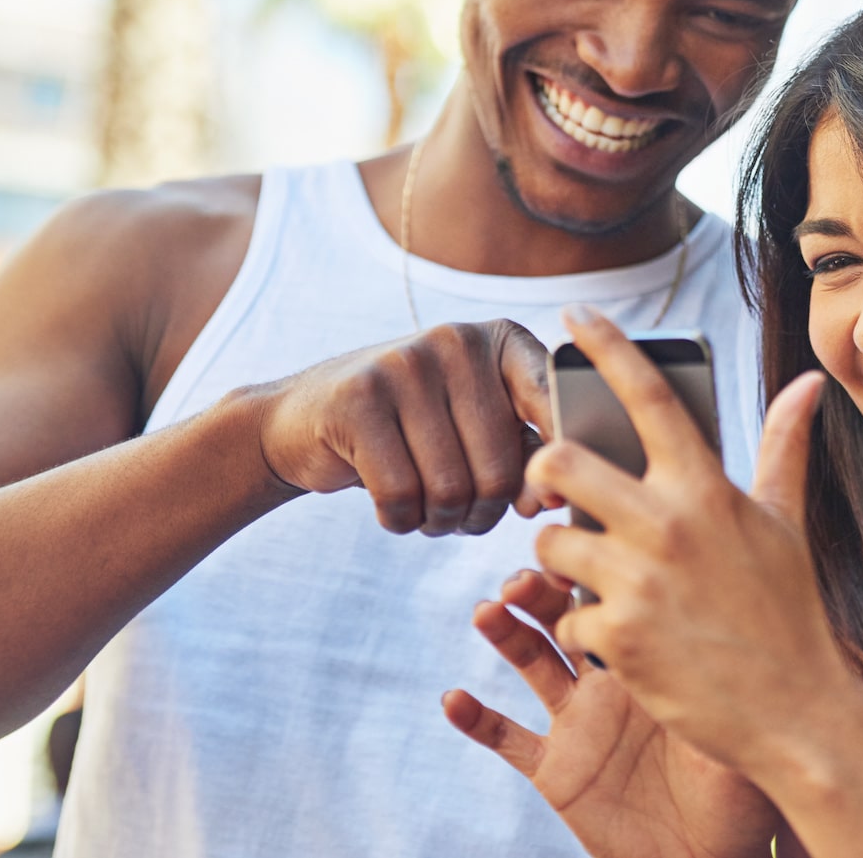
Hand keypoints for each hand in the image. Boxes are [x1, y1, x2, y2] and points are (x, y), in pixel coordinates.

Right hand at [253, 320, 551, 535]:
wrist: (305, 420)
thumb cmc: (411, 431)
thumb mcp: (473, 425)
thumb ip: (522, 451)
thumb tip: (548, 501)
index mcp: (500, 341)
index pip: (551, 402)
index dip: (557, 460)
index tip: (546, 500)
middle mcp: (456, 341)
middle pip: (499, 468)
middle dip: (483, 513)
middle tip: (463, 517)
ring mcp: (404, 364)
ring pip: (451, 488)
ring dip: (442, 522)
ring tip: (428, 511)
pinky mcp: (358, 398)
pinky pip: (401, 494)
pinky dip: (400, 520)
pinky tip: (393, 509)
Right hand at [444, 570, 778, 857]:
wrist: (713, 857)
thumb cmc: (744, 792)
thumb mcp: (748, 722)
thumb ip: (735, 673)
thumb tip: (754, 613)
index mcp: (654, 657)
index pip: (616, 594)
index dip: (592, 564)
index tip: (582, 534)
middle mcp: (610, 680)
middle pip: (564, 614)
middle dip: (541, 587)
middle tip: (527, 572)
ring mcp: (579, 723)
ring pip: (531, 661)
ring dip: (504, 633)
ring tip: (489, 610)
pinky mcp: (556, 769)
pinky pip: (508, 740)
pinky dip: (476, 720)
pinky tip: (454, 698)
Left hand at [527, 307, 855, 778]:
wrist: (797, 714)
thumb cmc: (790, 615)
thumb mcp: (787, 525)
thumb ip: (785, 448)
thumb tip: (806, 383)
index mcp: (707, 488)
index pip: (648, 397)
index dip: (606, 347)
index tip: (573, 314)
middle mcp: (668, 524)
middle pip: (561, 461)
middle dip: (544, 474)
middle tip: (553, 492)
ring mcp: (639, 581)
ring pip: (549, 541)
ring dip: (559, 559)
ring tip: (595, 577)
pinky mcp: (617, 637)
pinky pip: (565, 614)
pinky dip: (583, 629)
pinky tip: (621, 640)